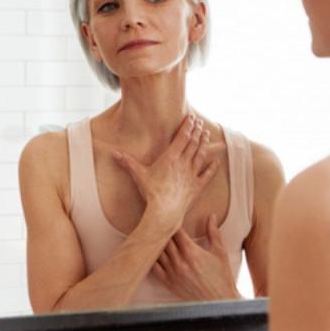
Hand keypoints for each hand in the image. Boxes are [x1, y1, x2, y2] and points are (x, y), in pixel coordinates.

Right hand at [111, 114, 219, 231]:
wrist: (164, 212)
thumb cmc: (151, 193)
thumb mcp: (138, 175)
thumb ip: (127, 162)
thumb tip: (113, 153)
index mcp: (171, 157)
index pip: (182, 137)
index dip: (187, 126)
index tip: (192, 118)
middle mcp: (184, 163)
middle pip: (193, 143)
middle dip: (197, 131)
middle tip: (200, 123)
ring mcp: (192, 175)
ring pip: (201, 155)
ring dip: (204, 144)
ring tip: (207, 134)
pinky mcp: (196, 187)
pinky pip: (207, 175)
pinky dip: (212, 167)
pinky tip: (217, 161)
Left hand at [152, 214, 240, 300]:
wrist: (219, 300)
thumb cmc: (221, 276)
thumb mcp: (220, 252)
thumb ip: (213, 232)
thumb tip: (212, 216)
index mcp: (191, 252)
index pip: (175, 231)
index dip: (172, 222)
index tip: (171, 216)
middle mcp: (179, 262)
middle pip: (164, 240)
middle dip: (162, 230)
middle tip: (160, 222)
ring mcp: (172, 273)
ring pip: (157, 253)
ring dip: (156, 244)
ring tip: (153, 235)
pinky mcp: (169, 283)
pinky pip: (155, 269)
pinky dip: (152, 260)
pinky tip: (151, 254)